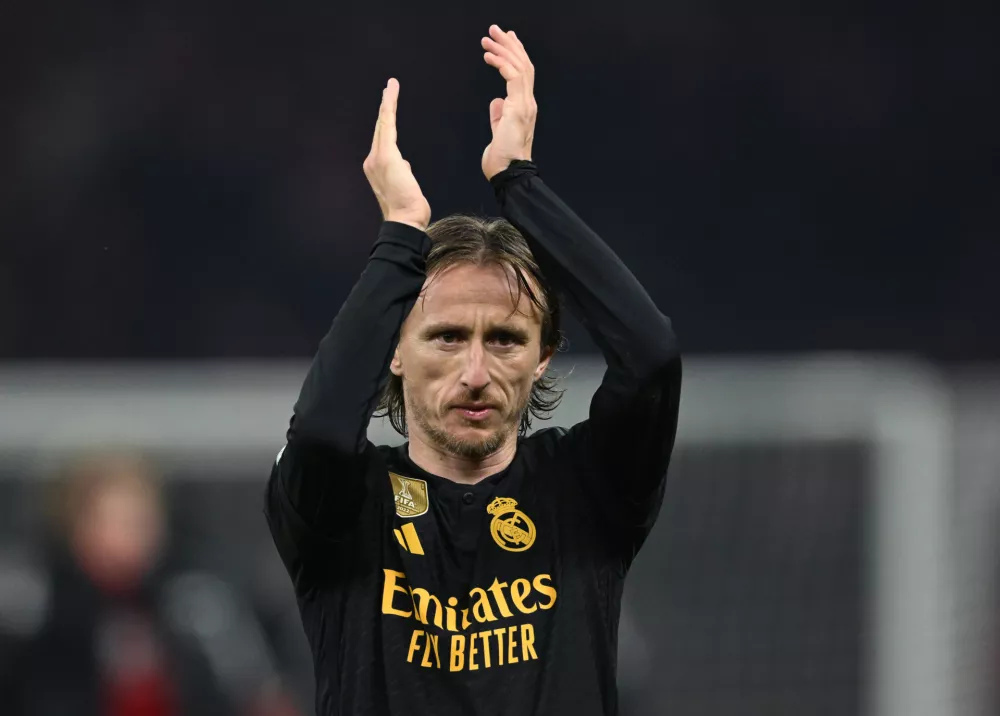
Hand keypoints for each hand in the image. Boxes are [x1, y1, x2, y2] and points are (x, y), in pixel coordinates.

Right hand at [363, 78, 430, 230]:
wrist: (405, 220)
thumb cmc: (408, 210)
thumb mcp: (404, 187)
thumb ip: (401, 172)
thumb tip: (404, 165)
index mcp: (376, 169)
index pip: (382, 140)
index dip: (384, 122)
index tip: (388, 107)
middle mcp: (372, 161)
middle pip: (380, 129)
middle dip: (385, 107)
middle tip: (390, 88)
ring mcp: (377, 158)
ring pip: (383, 124)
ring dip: (387, 103)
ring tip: (391, 87)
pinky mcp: (386, 155)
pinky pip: (387, 124)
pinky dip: (389, 106)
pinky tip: (391, 92)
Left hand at [481, 25, 536, 179]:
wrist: (508, 173)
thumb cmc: (502, 159)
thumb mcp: (499, 132)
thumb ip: (499, 116)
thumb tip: (496, 101)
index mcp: (524, 108)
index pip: (523, 74)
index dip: (514, 55)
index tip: (504, 40)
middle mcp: (528, 103)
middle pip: (524, 64)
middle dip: (509, 44)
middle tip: (494, 30)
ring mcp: (525, 104)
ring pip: (519, 66)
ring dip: (503, 48)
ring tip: (487, 38)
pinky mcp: (518, 107)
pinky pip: (512, 76)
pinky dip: (500, 62)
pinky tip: (488, 55)